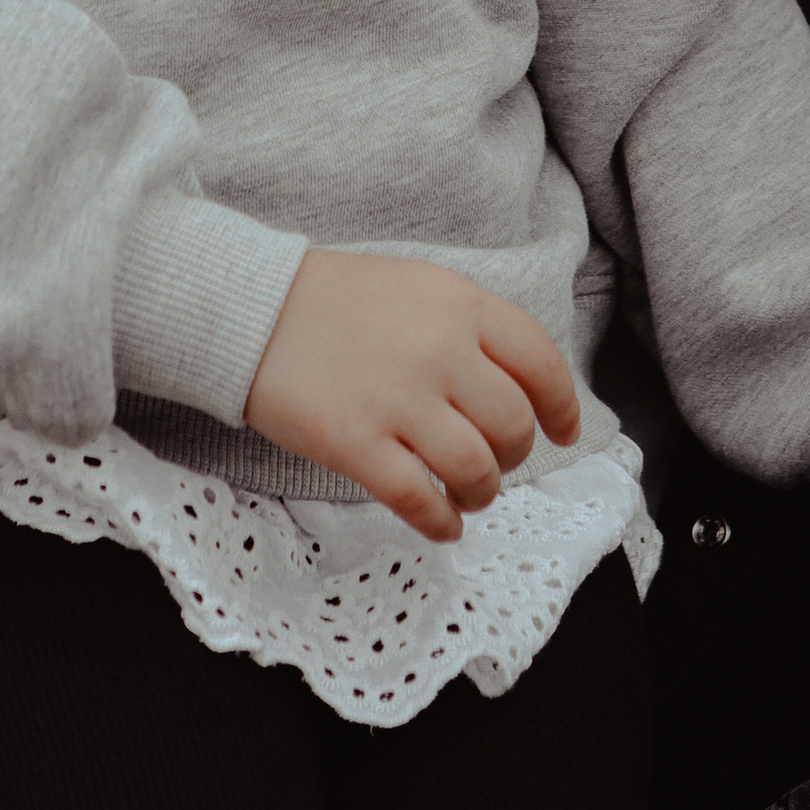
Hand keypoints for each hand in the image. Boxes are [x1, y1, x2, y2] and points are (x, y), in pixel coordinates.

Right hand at [244, 249, 580, 540]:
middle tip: (496, 463)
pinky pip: (419, 500)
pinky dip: (441, 522)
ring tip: (467, 495)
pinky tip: (441, 523)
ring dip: (481, 493)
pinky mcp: (355, 443)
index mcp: (459, 306)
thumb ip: (468, 328)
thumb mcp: (416, 287)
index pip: (540, 362)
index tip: (562, 431)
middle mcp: (438, 351)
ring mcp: (397, 400)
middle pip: (512, 425)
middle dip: (513, 456)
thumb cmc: (332, 300)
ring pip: (475, 470)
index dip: (561, 406)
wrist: (247, 307)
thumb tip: (518, 387)